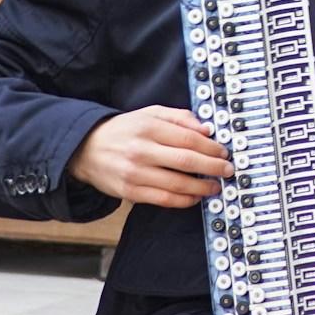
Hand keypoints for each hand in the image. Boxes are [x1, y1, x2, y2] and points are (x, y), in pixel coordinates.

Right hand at [67, 106, 232, 207]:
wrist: (86, 149)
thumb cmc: (124, 131)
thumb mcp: (149, 114)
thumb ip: (178, 117)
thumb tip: (206, 129)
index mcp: (148, 127)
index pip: (189, 138)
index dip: (211, 147)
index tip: (224, 152)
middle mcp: (142, 150)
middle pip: (187, 161)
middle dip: (213, 168)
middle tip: (227, 171)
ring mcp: (135, 173)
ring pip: (177, 184)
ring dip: (202, 187)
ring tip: (215, 187)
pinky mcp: (130, 192)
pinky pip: (164, 199)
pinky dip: (183, 200)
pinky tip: (194, 197)